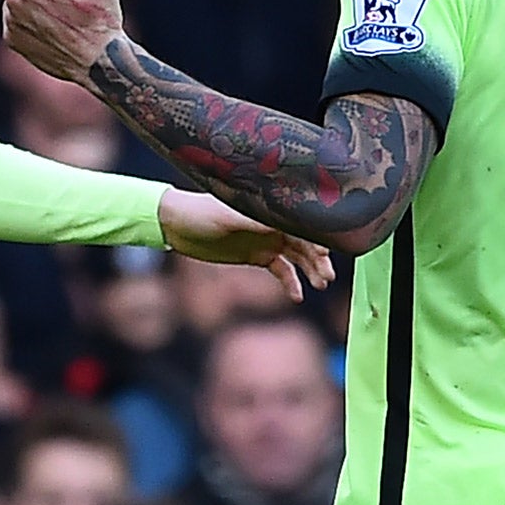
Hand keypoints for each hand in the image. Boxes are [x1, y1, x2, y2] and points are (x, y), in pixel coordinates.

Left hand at [157, 188, 334, 302]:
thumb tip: (289, 222)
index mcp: (269, 208)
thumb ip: (258, 220)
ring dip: (309, 270)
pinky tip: (298, 296)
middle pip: (304, 240)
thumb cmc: (201, 212)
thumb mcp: (229, 216)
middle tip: (327, 276)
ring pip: (297, 256)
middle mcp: (272, 222)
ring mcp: (266, 239)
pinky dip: (291, 282)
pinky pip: (280, 270)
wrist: (177, 225)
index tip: (326, 253)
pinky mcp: (257, 256)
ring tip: (320, 284)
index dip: (317, 236)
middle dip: (318, 257)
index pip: (301, 221)